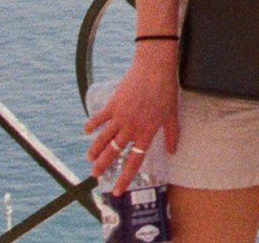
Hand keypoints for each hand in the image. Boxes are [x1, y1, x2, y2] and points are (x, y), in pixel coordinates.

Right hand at [82, 47, 178, 195]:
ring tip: (90, 159)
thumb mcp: (172, 114)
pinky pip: (99, 118)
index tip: (117, 190)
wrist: (154, 67)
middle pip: (113, 153)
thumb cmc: (166, 90)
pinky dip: (92, 125)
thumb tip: (172, 151)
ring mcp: (120, 116)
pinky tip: (86, 131)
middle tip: (94, 176)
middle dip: (102, 166)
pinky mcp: (112, 104)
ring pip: (103, 138)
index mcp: (146, 132)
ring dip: (95, 150)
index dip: (125, 177)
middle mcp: (131, 128)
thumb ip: (171, 134)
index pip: (134, 161)